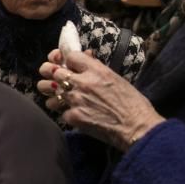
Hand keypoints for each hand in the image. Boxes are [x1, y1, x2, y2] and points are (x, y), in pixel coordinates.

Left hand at [35, 50, 163, 150]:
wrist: (137, 128)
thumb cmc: (132, 103)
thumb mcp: (116, 79)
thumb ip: (96, 69)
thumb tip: (85, 57)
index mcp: (96, 70)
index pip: (69, 56)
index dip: (67, 60)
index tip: (68, 65)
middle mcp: (82, 82)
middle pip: (51, 70)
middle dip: (51, 73)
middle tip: (56, 79)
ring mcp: (75, 99)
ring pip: (47, 90)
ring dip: (53, 93)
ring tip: (60, 98)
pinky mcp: (72, 116)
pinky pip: (59, 111)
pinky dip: (66, 113)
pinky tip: (76, 114)